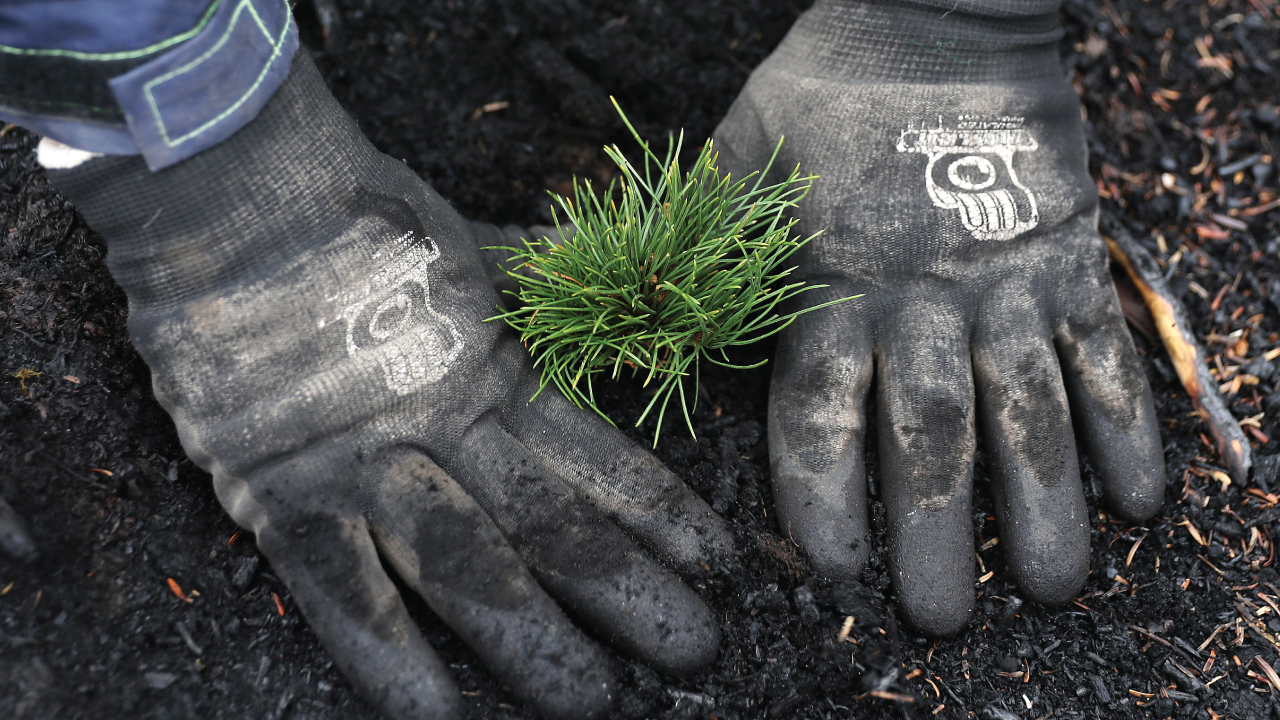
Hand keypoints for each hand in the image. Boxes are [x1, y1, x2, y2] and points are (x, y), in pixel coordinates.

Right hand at [44, 55, 730, 718]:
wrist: (239, 196)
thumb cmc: (365, 219)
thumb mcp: (479, 250)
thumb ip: (551, 283)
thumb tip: (631, 276)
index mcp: (498, 372)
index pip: (601, 461)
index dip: (666, 518)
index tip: (723, 568)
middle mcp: (445, 428)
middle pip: (554, 530)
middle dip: (630, 599)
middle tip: (697, 654)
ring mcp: (365, 467)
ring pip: (467, 572)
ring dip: (537, 645)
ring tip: (598, 701)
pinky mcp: (284, 497)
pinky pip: (342, 592)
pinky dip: (390, 658)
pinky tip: (442, 715)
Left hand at [713, 0, 1163, 634]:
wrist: (930, 24)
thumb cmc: (815, 102)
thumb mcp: (732, 169)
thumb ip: (694, 254)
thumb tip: (611, 306)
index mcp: (823, 289)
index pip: (816, 418)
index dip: (823, 500)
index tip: (833, 570)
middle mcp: (915, 303)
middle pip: (925, 437)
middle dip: (933, 534)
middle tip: (940, 618)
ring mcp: (1001, 287)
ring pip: (1026, 413)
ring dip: (1041, 506)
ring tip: (1048, 587)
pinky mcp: (1066, 263)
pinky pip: (1103, 357)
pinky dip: (1124, 428)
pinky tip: (1135, 501)